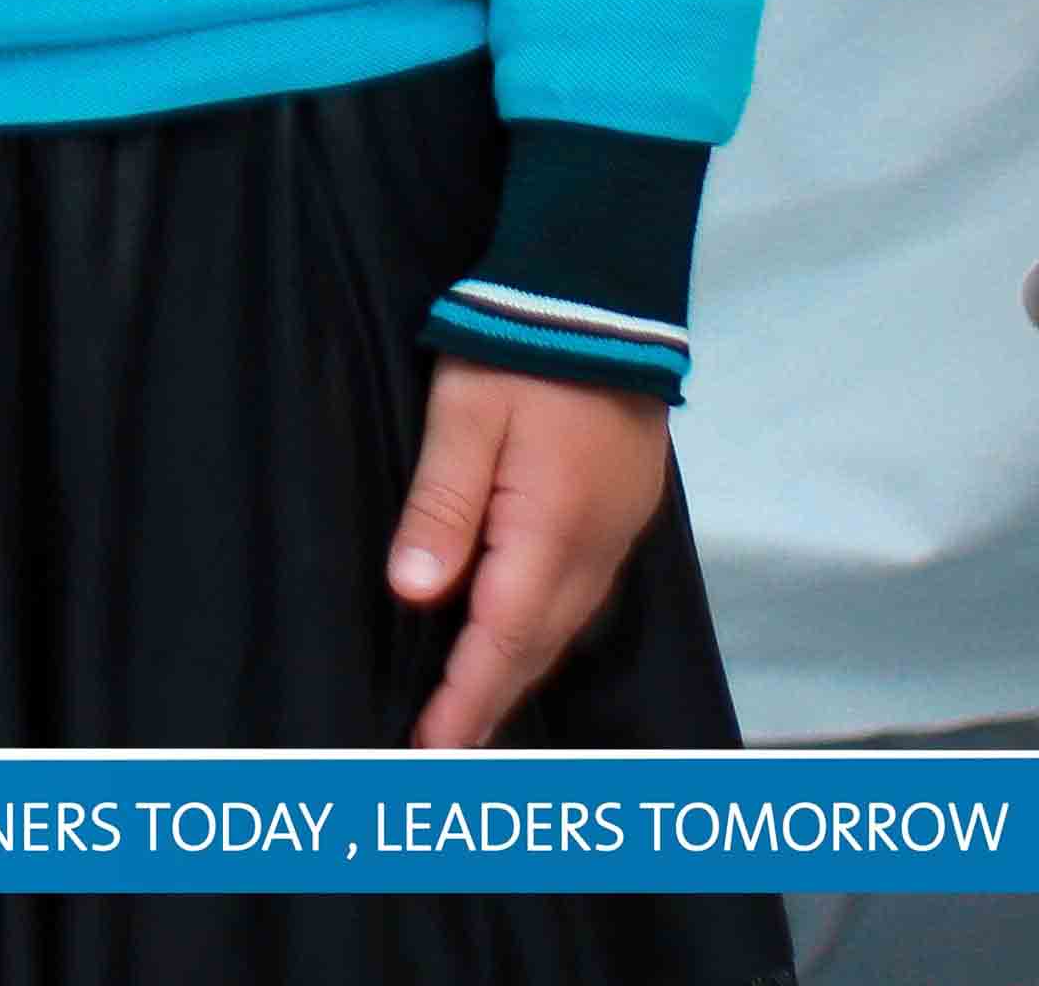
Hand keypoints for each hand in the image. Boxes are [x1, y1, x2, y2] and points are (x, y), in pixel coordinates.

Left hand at [383, 356, 665, 751]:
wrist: (605, 288)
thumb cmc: (521, 347)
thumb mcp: (463, 415)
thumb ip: (441, 505)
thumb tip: (414, 593)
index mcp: (550, 531)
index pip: (501, 639)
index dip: (465, 699)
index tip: (432, 750)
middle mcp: (593, 546)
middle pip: (537, 645)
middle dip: (491, 699)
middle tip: (446, 749)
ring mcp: (618, 530)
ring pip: (564, 624)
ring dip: (519, 667)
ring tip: (474, 704)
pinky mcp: (625, 508)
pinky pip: (582, 593)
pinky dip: (545, 628)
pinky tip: (521, 633)